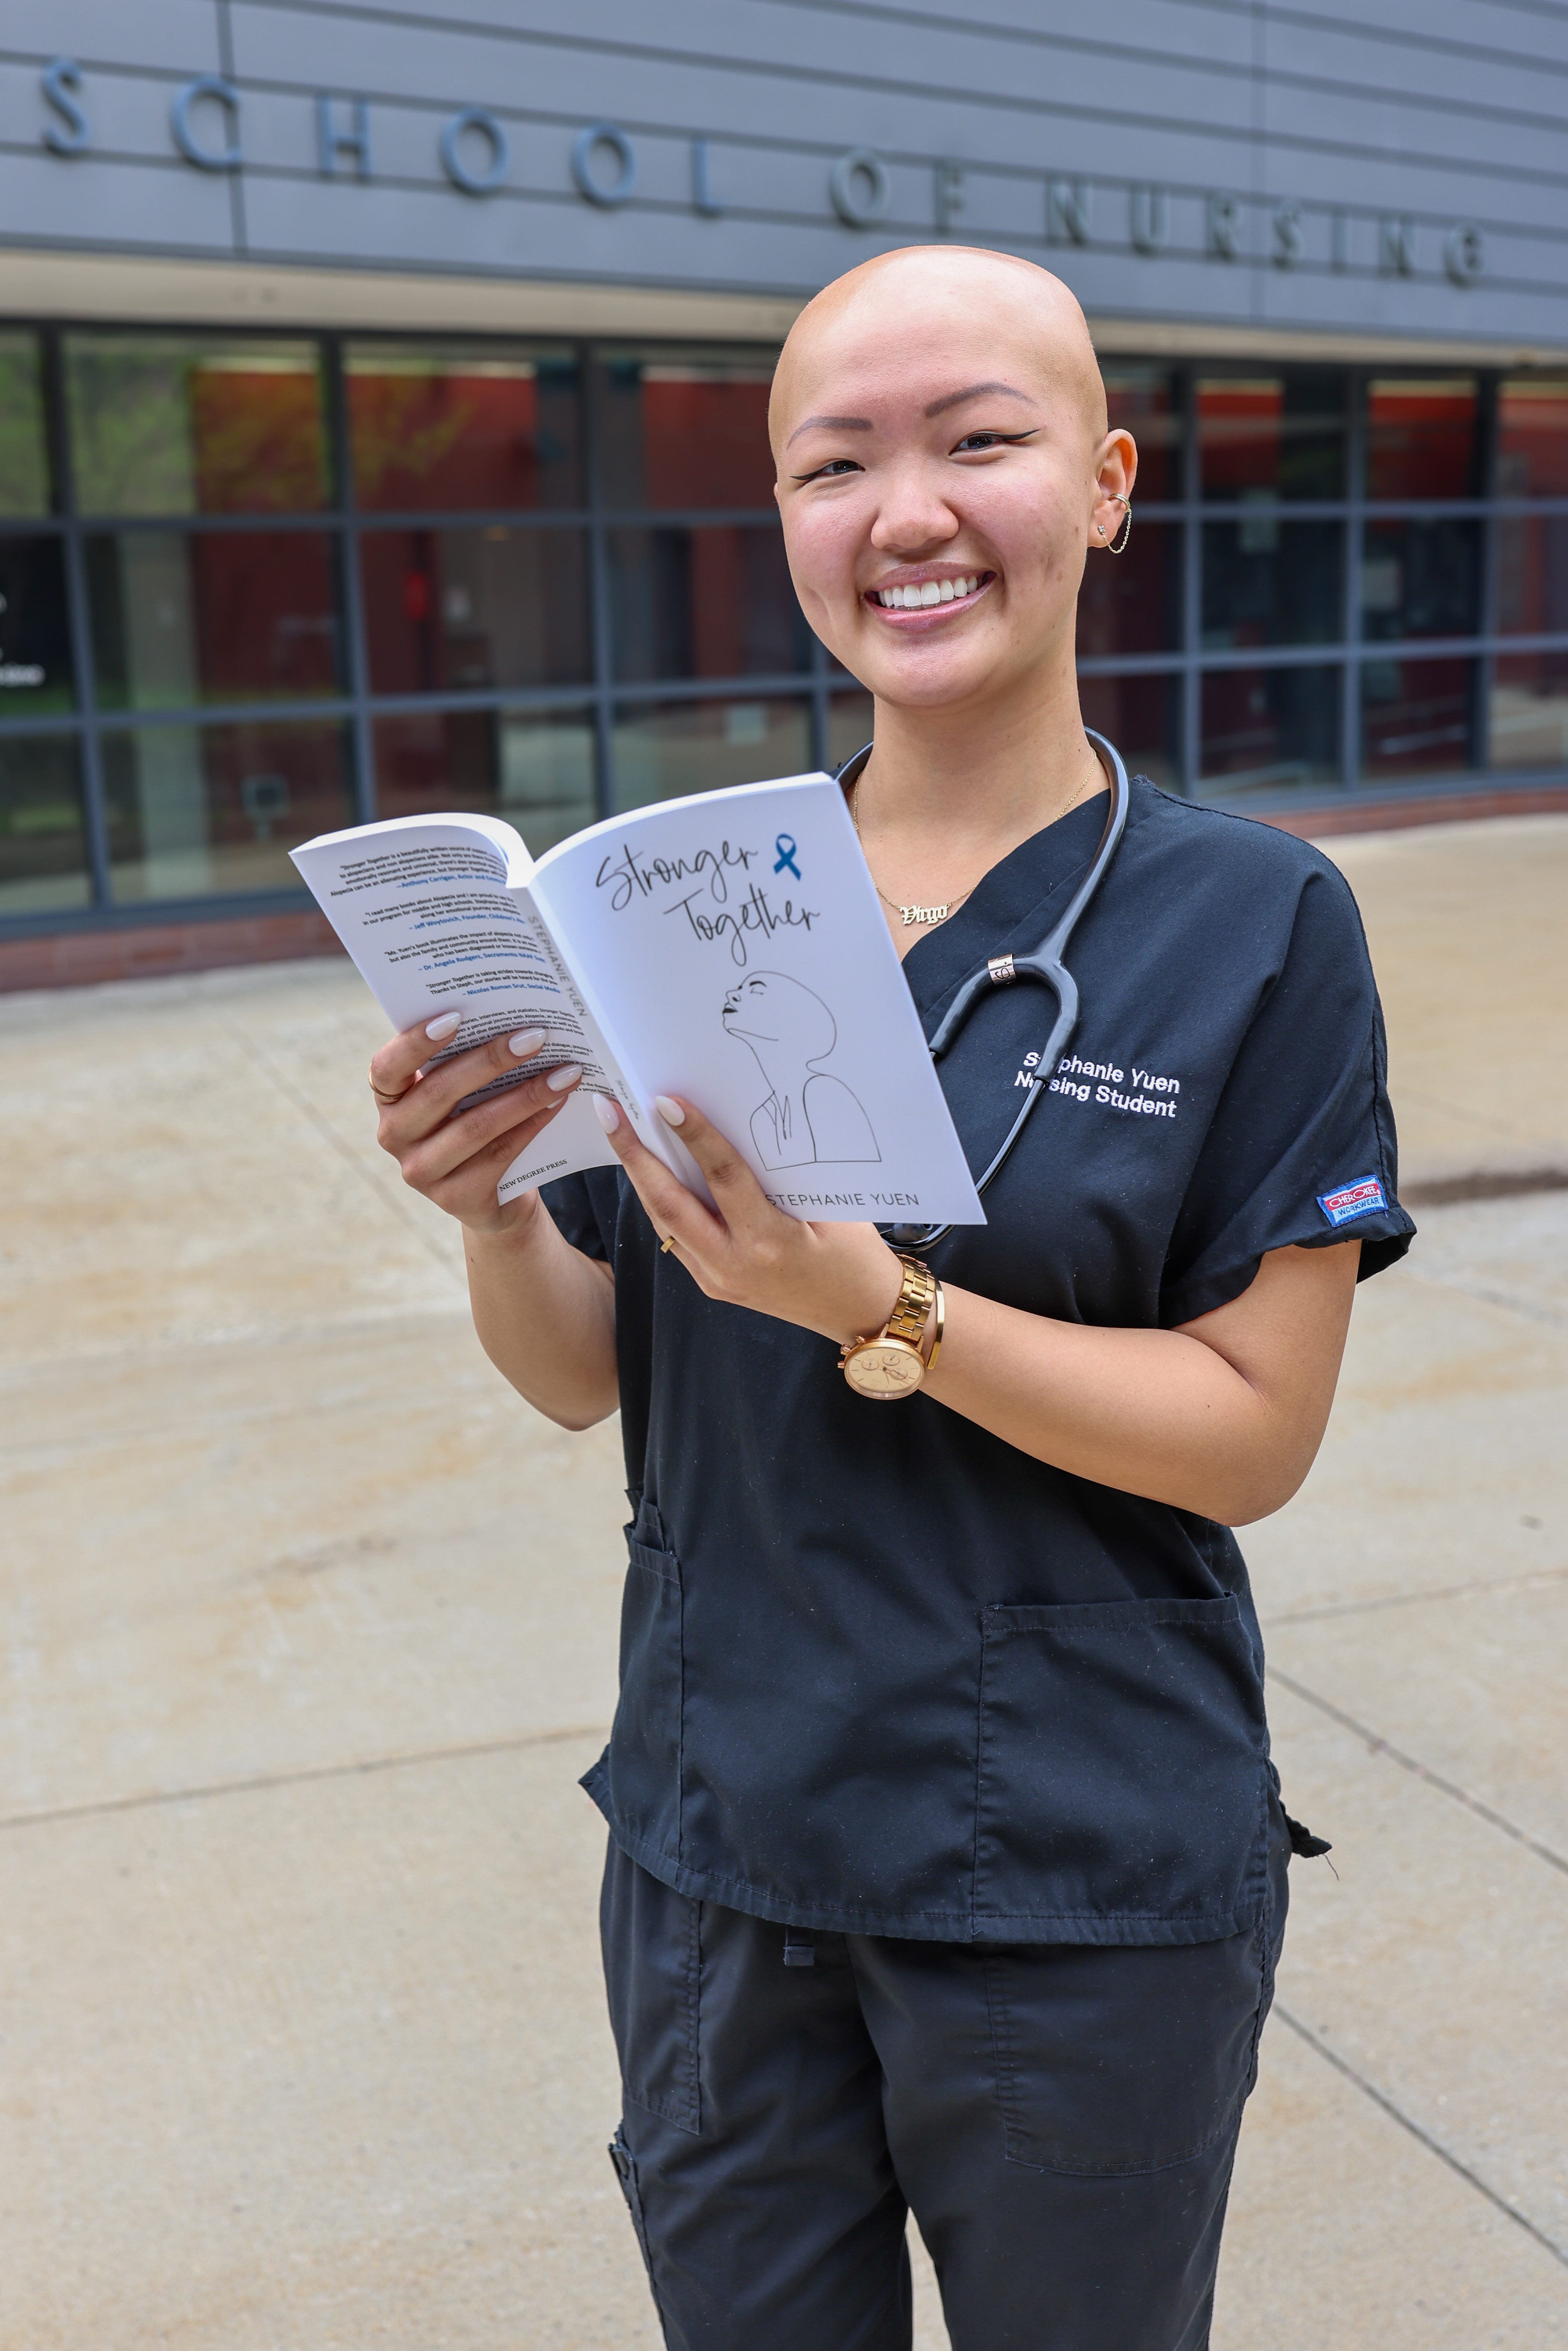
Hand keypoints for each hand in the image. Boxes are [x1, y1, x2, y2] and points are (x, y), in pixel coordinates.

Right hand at [368, 1014, 584, 1235]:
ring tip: (564, 1072)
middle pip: (439, 1092)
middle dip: (492, 1060)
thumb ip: (461, 1061)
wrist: (496, 1195)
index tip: (455, 1016)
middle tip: (535, 1036)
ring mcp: (421, 1171)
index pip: (386, 1068)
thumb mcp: (459, 1093)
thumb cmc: (474, 1122)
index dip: (415, 1042)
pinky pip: (499, 1154)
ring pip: (475, 1125)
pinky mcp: (455, 1198)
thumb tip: (509, 1019)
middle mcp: (394, 1136)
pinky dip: (532, 1125)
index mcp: (389, 1099)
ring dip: (526, 1095)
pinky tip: (557, 1104)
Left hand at [592, 1092, 903, 1344]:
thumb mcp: (830, 1207)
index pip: (722, 1178)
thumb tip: (740, 1126)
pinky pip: (678, 1237)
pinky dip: (662, 1201)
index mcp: (769, 1241)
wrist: (859, 1312)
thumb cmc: (854, 1254)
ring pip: (664, 1222)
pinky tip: (651, 1171)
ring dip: (640, 1176)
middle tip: (609, 1112)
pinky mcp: (713, 1285)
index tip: (667, 1101)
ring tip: (620, 1132)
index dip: (694, 1136)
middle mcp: (733, 1264)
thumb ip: (783, 1174)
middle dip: (634, 1156)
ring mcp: (718, 1279)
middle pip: (669, 1204)